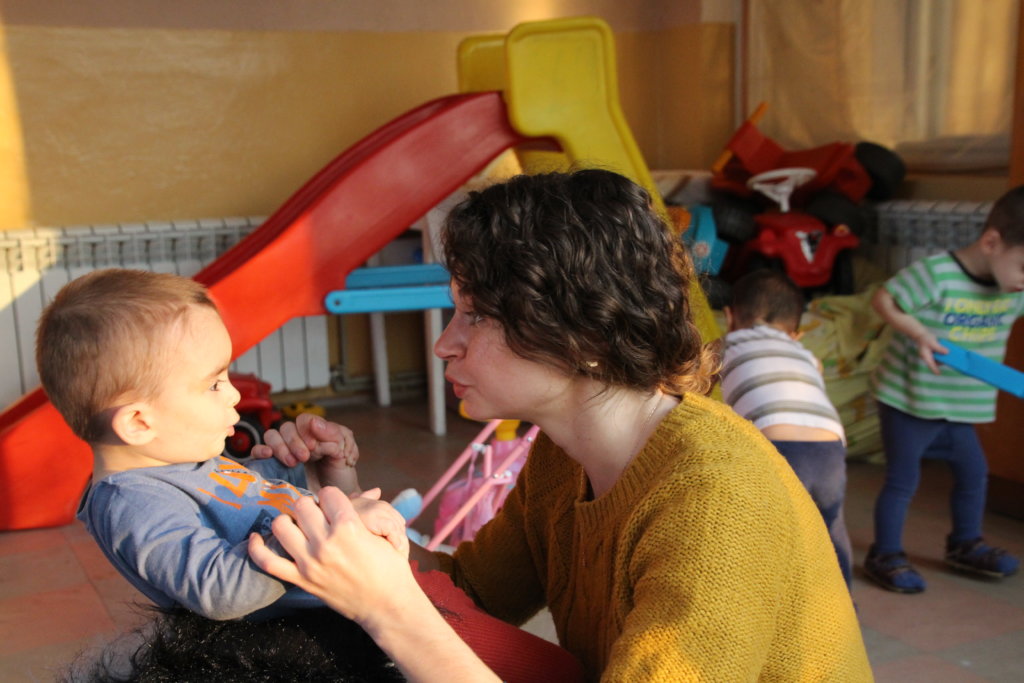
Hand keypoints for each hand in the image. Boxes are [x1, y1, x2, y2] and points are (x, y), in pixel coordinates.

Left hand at [248, 487, 420, 626]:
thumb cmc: (391, 569)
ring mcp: (310, 562)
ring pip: (282, 525)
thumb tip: (372, 490)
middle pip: (303, 505)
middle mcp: (326, 542)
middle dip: (311, 506)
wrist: (386, 606)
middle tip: (318, 515)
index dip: (332, 497)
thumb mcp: (386, 535)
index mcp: (350, 527)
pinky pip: (267, 561)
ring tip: (299, 525)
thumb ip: (372, 510)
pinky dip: (257, 547)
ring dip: (289, 520)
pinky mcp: (301, 580)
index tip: (336, 504)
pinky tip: (256, 538)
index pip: (327, 493)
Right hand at [250, 413, 358, 468]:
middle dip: (294, 441)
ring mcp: (283, 453)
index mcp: (315, 433)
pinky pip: (257, 452)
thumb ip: (335, 434)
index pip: (304, 420)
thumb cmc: (340, 476)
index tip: (314, 446)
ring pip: (271, 436)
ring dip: (280, 446)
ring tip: (292, 463)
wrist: (334, 503)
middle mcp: (297, 441)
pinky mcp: (271, 468)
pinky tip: (268, 455)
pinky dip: (260, 450)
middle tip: (305, 457)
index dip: (306, 429)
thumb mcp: (346, 451)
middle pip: (286, 427)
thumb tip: (314, 422)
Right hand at [915, 333, 947, 373]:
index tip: (938, 373)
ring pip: (939, 360)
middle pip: (936, 363)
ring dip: (944, 358)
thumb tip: (947, 352)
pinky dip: (944, 355)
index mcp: (925, 356)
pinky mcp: (934, 354)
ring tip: (952, 357)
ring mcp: (931, 356)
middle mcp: (928, 358)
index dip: (934, 369)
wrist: (921, 335)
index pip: (930, 364)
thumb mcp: (932, 343)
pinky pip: (940, 356)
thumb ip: (939, 348)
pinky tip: (949, 353)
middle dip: (943, 362)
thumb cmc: (925, 339)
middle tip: (951, 362)